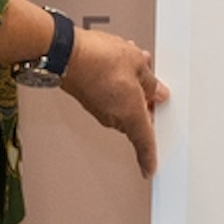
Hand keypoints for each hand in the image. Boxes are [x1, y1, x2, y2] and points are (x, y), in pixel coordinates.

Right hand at [57, 24, 169, 176]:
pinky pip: (111, 98)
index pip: (145, 143)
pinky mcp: (89, 101)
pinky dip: (118, 85)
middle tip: (153, 86)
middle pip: (137, 119)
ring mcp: (99, 110)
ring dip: (132, 90)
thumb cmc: (100, 60)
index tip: (150, 169)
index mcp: (131, 115)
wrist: (66, 54)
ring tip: (133, 65)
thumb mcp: (137, 64)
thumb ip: (151, 82)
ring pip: (124, 106)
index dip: (149, 158)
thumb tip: (157, 91)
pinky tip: (117, 65)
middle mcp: (114, 118)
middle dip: (146, 103)